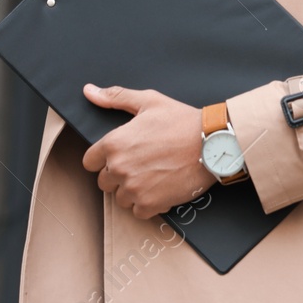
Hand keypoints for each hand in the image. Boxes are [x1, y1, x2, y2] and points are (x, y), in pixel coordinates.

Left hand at [81, 84, 216, 219]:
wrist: (212, 142)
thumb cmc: (182, 121)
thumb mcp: (149, 101)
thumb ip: (116, 97)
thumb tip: (89, 92)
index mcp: (114, 144)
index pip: (90, 162)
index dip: (104, 159)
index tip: (121, 156)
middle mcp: (119, 168)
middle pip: (104, 182)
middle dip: (119, 175)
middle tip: (142, 165)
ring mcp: (134, 188)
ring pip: (121, 198)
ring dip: (133, 191)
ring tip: (154, 176)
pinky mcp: (150, 204)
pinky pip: (138, 211)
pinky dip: (149, 204)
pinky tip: (162, 188)